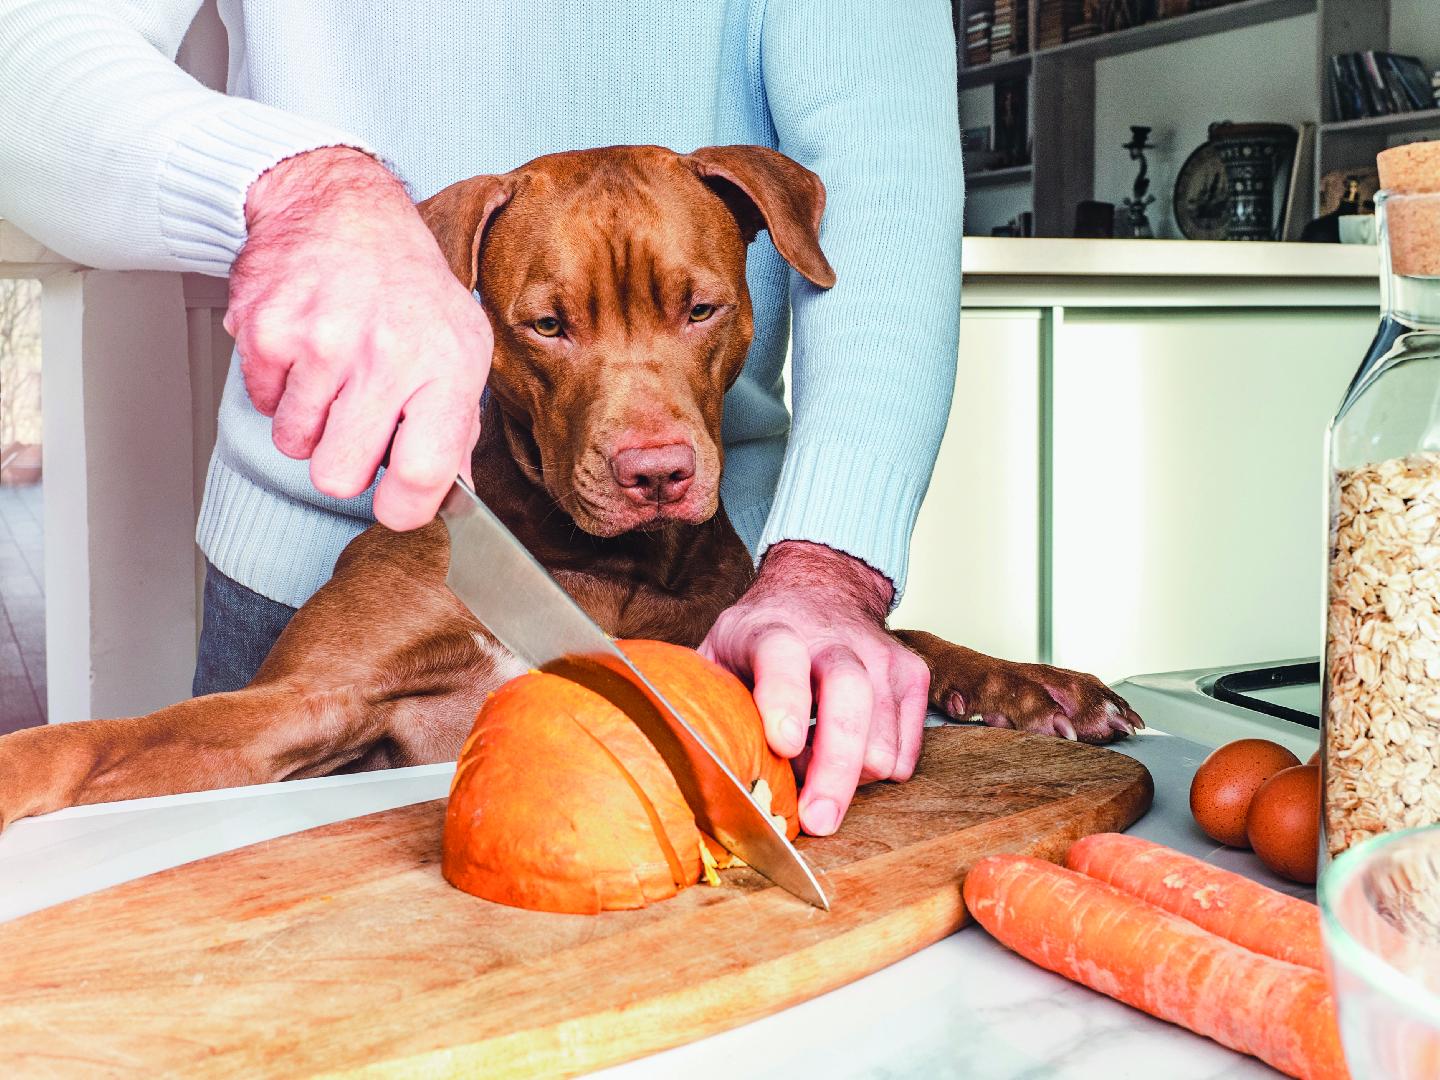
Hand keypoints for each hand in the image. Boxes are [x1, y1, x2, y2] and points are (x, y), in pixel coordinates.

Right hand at [225, 147, 491, 529]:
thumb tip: (452, 496)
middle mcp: (384, 354)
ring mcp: (321, 341)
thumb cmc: (407, 283)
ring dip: (310, 423)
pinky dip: (280, 389)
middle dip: (343, 464)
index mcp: (445, 366)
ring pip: (295, 445)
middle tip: (357, 425)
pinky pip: (263, 405)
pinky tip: (305, 350)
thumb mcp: (461, 347)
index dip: (404, 507)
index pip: (421, 475)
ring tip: (334, 374)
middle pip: (340, 477)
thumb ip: (458, 425)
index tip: (397, 503)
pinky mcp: (266, 331)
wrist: (340, 207)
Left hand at [700, 541, 930, 835]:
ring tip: (814, 776)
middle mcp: (832, 639)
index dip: (784, 698)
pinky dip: (875, 773)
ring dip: (849, 779)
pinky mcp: (912, 677)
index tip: (784, 744)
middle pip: (849, 700)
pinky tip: (844, 758)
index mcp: (772, 630)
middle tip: (818, 820)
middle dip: (836, 767)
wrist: (821, 587)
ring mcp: (879, 656)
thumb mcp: (717, 651)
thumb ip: (700, 698)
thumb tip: (670, 759)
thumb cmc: (760, 636)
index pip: (781, 657)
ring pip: (883, 741)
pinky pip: (905, 754)